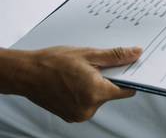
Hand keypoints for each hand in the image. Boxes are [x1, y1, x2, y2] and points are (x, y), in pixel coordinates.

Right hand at [13, 46, 141, 121]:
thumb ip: (116, 56)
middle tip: (97, 65)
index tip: (130, 67)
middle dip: (109, 78)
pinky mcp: (71, 115)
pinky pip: (87, 103)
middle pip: (112, 93)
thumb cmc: (54, 62)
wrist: (26, 73)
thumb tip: (136, 53)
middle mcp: (88, 108)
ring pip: (100, 98)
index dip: (131, 77)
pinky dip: (86, 92)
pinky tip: (75, 80)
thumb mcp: (89, 54)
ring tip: (81, 72)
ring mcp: (79, 114)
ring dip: (96, 85)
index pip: (127, 90)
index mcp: (96, 93)